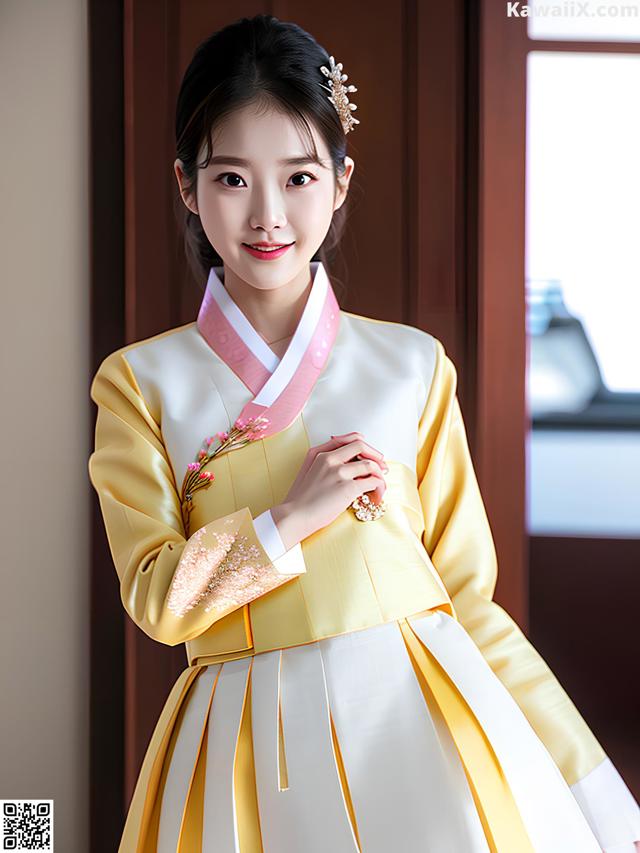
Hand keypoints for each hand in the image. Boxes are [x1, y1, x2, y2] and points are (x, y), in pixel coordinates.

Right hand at [271, 431, 387, 548]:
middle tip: (383, 467)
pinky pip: (372, 482)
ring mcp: (339, 473)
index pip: (350, 439)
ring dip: (380, 475)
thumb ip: (323, 460)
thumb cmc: (300, 499)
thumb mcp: (307, 471)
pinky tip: (376, 495)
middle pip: (362, 446)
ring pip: (371, 465)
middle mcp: (330, 459)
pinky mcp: (347, 488)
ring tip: (379, 486)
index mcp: (320, 454)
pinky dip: (379, 488)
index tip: (371, 455)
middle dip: (376, 456)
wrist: (294, 516)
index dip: (365, 445)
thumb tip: (345, 458)